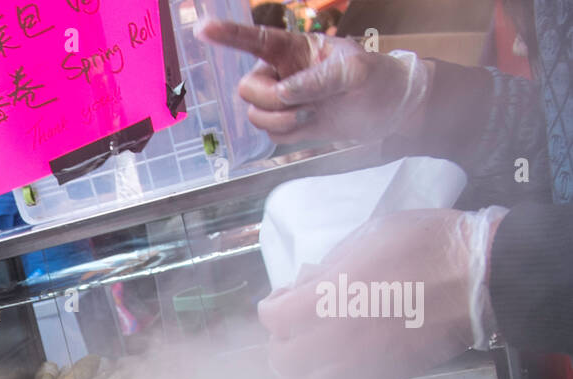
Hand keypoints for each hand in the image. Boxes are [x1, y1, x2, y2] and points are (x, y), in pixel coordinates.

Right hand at [195, 19, 430, 144]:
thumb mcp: (353, 71)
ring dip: (281, 120)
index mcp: (294, 50)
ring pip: (255, 114)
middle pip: (247, 88)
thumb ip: (316, 80)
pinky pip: (269, 134)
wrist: (389, 110)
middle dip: (269, 99)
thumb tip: (284, 94)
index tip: (203, 29)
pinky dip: (288, 134)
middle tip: (298, 103)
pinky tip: (312, 125)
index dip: (228, 35)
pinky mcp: (288, 125)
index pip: (256, 41)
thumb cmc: (376, 78)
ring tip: (311, 115)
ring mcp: (283, 101)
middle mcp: (282, 73)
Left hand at [258, 207, 504, 378]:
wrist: (479, 273)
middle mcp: (337, 338)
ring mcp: (361, 364)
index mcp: (328, 299)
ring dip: (296, 374)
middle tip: (292, 329)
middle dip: (280, 342)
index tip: (283, 298)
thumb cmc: (427, 246)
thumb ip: (329, 267)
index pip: (273, 318)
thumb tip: (308, 283)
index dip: (272, 306)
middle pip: (283, 358)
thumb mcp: (365, 238)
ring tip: (304, 358)